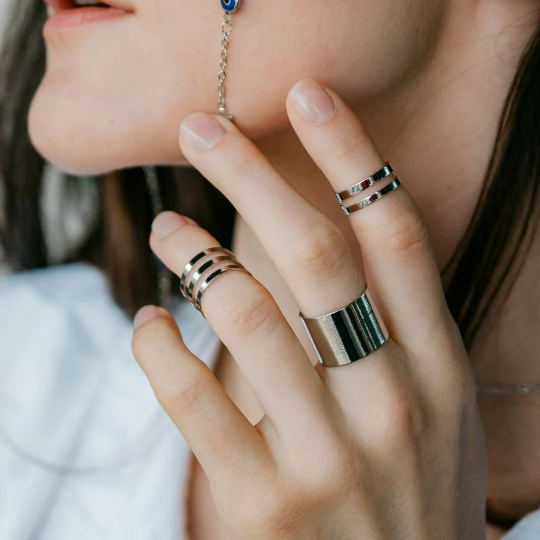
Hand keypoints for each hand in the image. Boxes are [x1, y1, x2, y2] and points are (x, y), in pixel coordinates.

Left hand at [131, 78, 486, 538]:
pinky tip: (149, 323)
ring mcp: (327, 458)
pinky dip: (157, 345)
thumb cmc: (412, 494)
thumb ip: (397, 333)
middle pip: (313, 254)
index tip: (309, 96)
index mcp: (440, 371)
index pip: (396, 235)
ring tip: (166, 227)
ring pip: (245, 312)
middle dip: (251, 174)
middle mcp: (391, 403)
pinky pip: (193, 399)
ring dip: (193, 251)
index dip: (352, 154)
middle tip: (202, 128)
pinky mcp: (262, 505)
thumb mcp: (435, 412)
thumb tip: (331, 247)